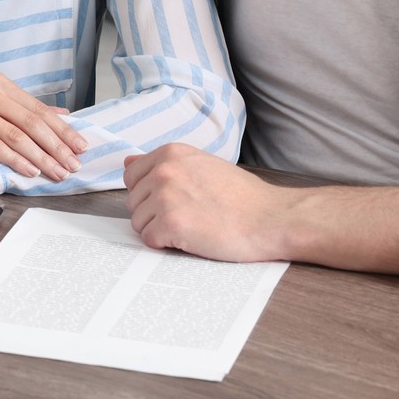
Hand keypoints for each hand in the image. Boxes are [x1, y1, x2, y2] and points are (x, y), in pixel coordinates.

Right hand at [0, 74, 88, 180]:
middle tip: (74, 165)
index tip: (81, 146)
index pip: (39, 109)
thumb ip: (20, 105)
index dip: (63, 129)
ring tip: (57, 172)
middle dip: (58, 146)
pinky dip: (14, 159)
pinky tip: (28, 170)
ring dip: (41, 157)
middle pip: (32, 122)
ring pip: (16, 135)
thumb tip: (60, 113)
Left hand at [122, 143, 290, 261]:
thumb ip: (164, 164)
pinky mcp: (170, 223)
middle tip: (189, 216)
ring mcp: (165, 196)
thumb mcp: (201, 165)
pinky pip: (149, 239)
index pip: (132, 176)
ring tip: (192, 226)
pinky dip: (166, 244)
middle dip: (154, 213)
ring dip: (160, 230)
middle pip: (133, 201)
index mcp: (171, 153)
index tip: (174, 201)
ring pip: (138, 222)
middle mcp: (164, 170)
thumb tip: (128, 162)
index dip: (150, 194)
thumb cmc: (242, 197)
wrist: (270, 218)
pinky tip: (191, 237)